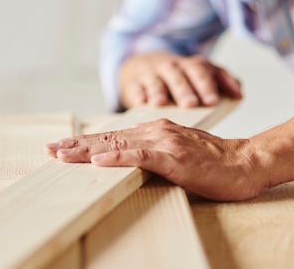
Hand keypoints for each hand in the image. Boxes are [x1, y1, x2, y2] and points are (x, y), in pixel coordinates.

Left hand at [47, 118, 264, 200]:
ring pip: (118, 145)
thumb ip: (152, 152)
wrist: (244, 162)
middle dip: (76, 145)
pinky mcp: (174, 157)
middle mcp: (155, 130)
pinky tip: (99, 161)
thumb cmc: (212, 163)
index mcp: (154, 130)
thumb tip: (126, 159)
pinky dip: (118, 157)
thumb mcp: (175, 154)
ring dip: (87, 150)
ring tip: (63, 154)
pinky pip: (141, 156)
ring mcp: (164, 142)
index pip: (111, 137)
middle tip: (49, 150)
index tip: (61, 147)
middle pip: (107, 139)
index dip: (84, 142)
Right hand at [118, 52, 242, 108]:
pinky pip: (135, 87)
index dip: (207, 85)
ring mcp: (150, 73)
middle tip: (190, 104)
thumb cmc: (179, 77)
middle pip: (178, 76)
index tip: (212, 101)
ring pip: (155, 80)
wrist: (142, 67)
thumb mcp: (200, 74)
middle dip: (184, 89)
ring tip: (161, 103)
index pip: (201, 71)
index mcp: (191, 65)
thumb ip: (222, 81)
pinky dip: (138, 94)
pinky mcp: (133, 82)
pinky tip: (140, 102)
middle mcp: (171, 66)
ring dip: (158, 91)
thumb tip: (239, 94)